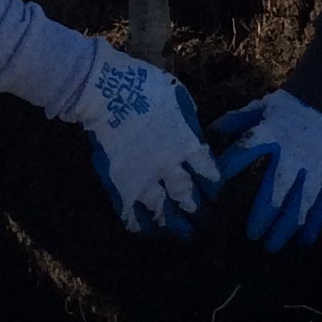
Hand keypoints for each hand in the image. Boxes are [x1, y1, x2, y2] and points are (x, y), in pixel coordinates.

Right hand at [70, 43, 219, 236]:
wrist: (104, 92)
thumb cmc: (143, 86)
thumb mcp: (178, 97)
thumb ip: (189, 123)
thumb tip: (196, 138)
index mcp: (186, 144)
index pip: (208, 173)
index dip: (214, 187)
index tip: (217, 195)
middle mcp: (168, 166)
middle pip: (188, 196)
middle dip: (199, 212)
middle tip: (206, 224)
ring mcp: (143, 179)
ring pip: (163, 211)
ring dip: (175, 225)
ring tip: (183, 235)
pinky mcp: (119, 185)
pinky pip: (132, 213)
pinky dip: (141, 225)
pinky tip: (148, 230)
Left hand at [213, 88, 321, 251]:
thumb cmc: (287, 109)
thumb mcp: (260, 108)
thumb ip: (235, 121)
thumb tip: (208, 133)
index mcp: (272, 133)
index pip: (247, 149)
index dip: (230, 167)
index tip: (216, 191)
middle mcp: (293, 153)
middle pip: (278, 189)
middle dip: (264, 215)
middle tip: (252, 235)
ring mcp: (315, 166)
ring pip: (303, 202)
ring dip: (288, 226)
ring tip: (273, 245)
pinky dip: (316, 222)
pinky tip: (306, 240)